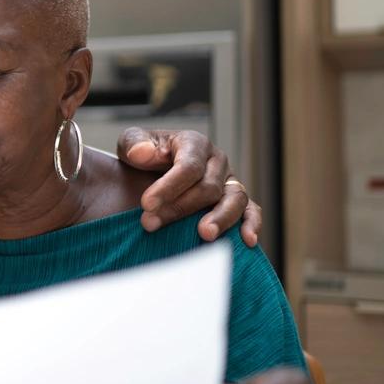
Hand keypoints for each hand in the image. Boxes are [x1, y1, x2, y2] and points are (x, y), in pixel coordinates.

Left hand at [117, 128, 260, 245]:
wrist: (153, 169)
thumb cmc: (143, 155)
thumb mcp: (131, 143)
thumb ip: (134, 143)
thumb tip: (142, 153)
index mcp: (194, 143)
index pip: (188, 166)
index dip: (168, 186)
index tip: (146, 204)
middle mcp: (217, 161)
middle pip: (207, 187)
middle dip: (178, 208)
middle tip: (150, 224)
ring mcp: (229, 182)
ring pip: (234, 200)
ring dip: (220, 219)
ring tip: (203, 235)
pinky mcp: (236, 201)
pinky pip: (251, 211)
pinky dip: (252, 224)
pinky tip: (247, 240)